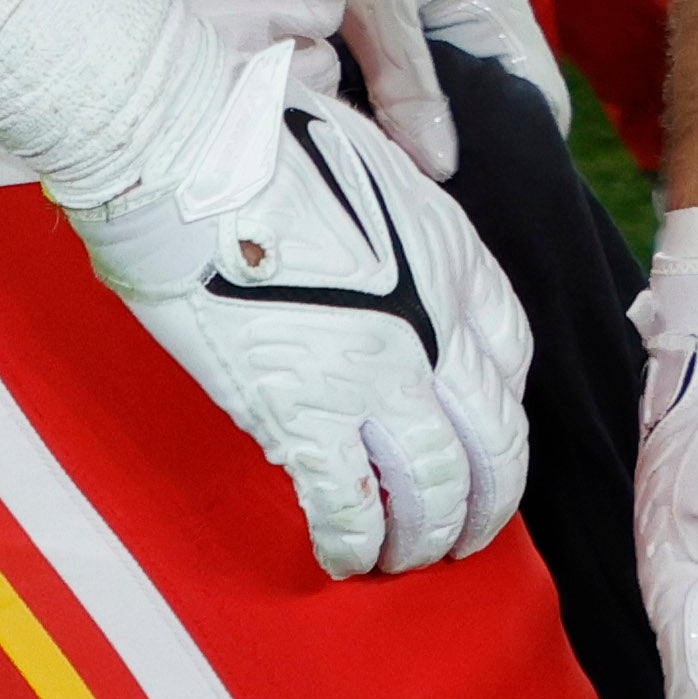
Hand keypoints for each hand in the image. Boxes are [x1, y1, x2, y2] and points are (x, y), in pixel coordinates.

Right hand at [0, 0, 534, 577]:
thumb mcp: (371, 167)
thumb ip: (396, 229)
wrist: (186, 149)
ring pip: (436, 490)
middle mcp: (435, 325)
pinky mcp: (305, 414)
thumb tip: (379, 259)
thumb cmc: (257, 137)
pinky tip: (344, 560)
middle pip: (494, 442)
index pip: (511, 360)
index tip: (480, 439)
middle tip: (462, 534)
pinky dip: (355, 545)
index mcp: (454, 258)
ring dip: (426, 538)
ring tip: (405, 560)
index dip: (499, 415)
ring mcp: (376, 376)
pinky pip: (352, 507)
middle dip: (485, 501)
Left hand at [288, 0, 566, 183]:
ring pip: (455, 116)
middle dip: (472, 158)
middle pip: (499, 116)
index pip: (540, 101)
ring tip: (404, 188)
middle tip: (432, 201)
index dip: (524, 151)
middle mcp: (481, 29)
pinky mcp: (405, 48)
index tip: (484, 193)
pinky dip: (401, 130)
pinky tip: (378, 155)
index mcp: (496, 9)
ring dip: (430, 147)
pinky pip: (416, 103)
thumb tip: (444, 165)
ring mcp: (444, 40)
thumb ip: (407, 77)